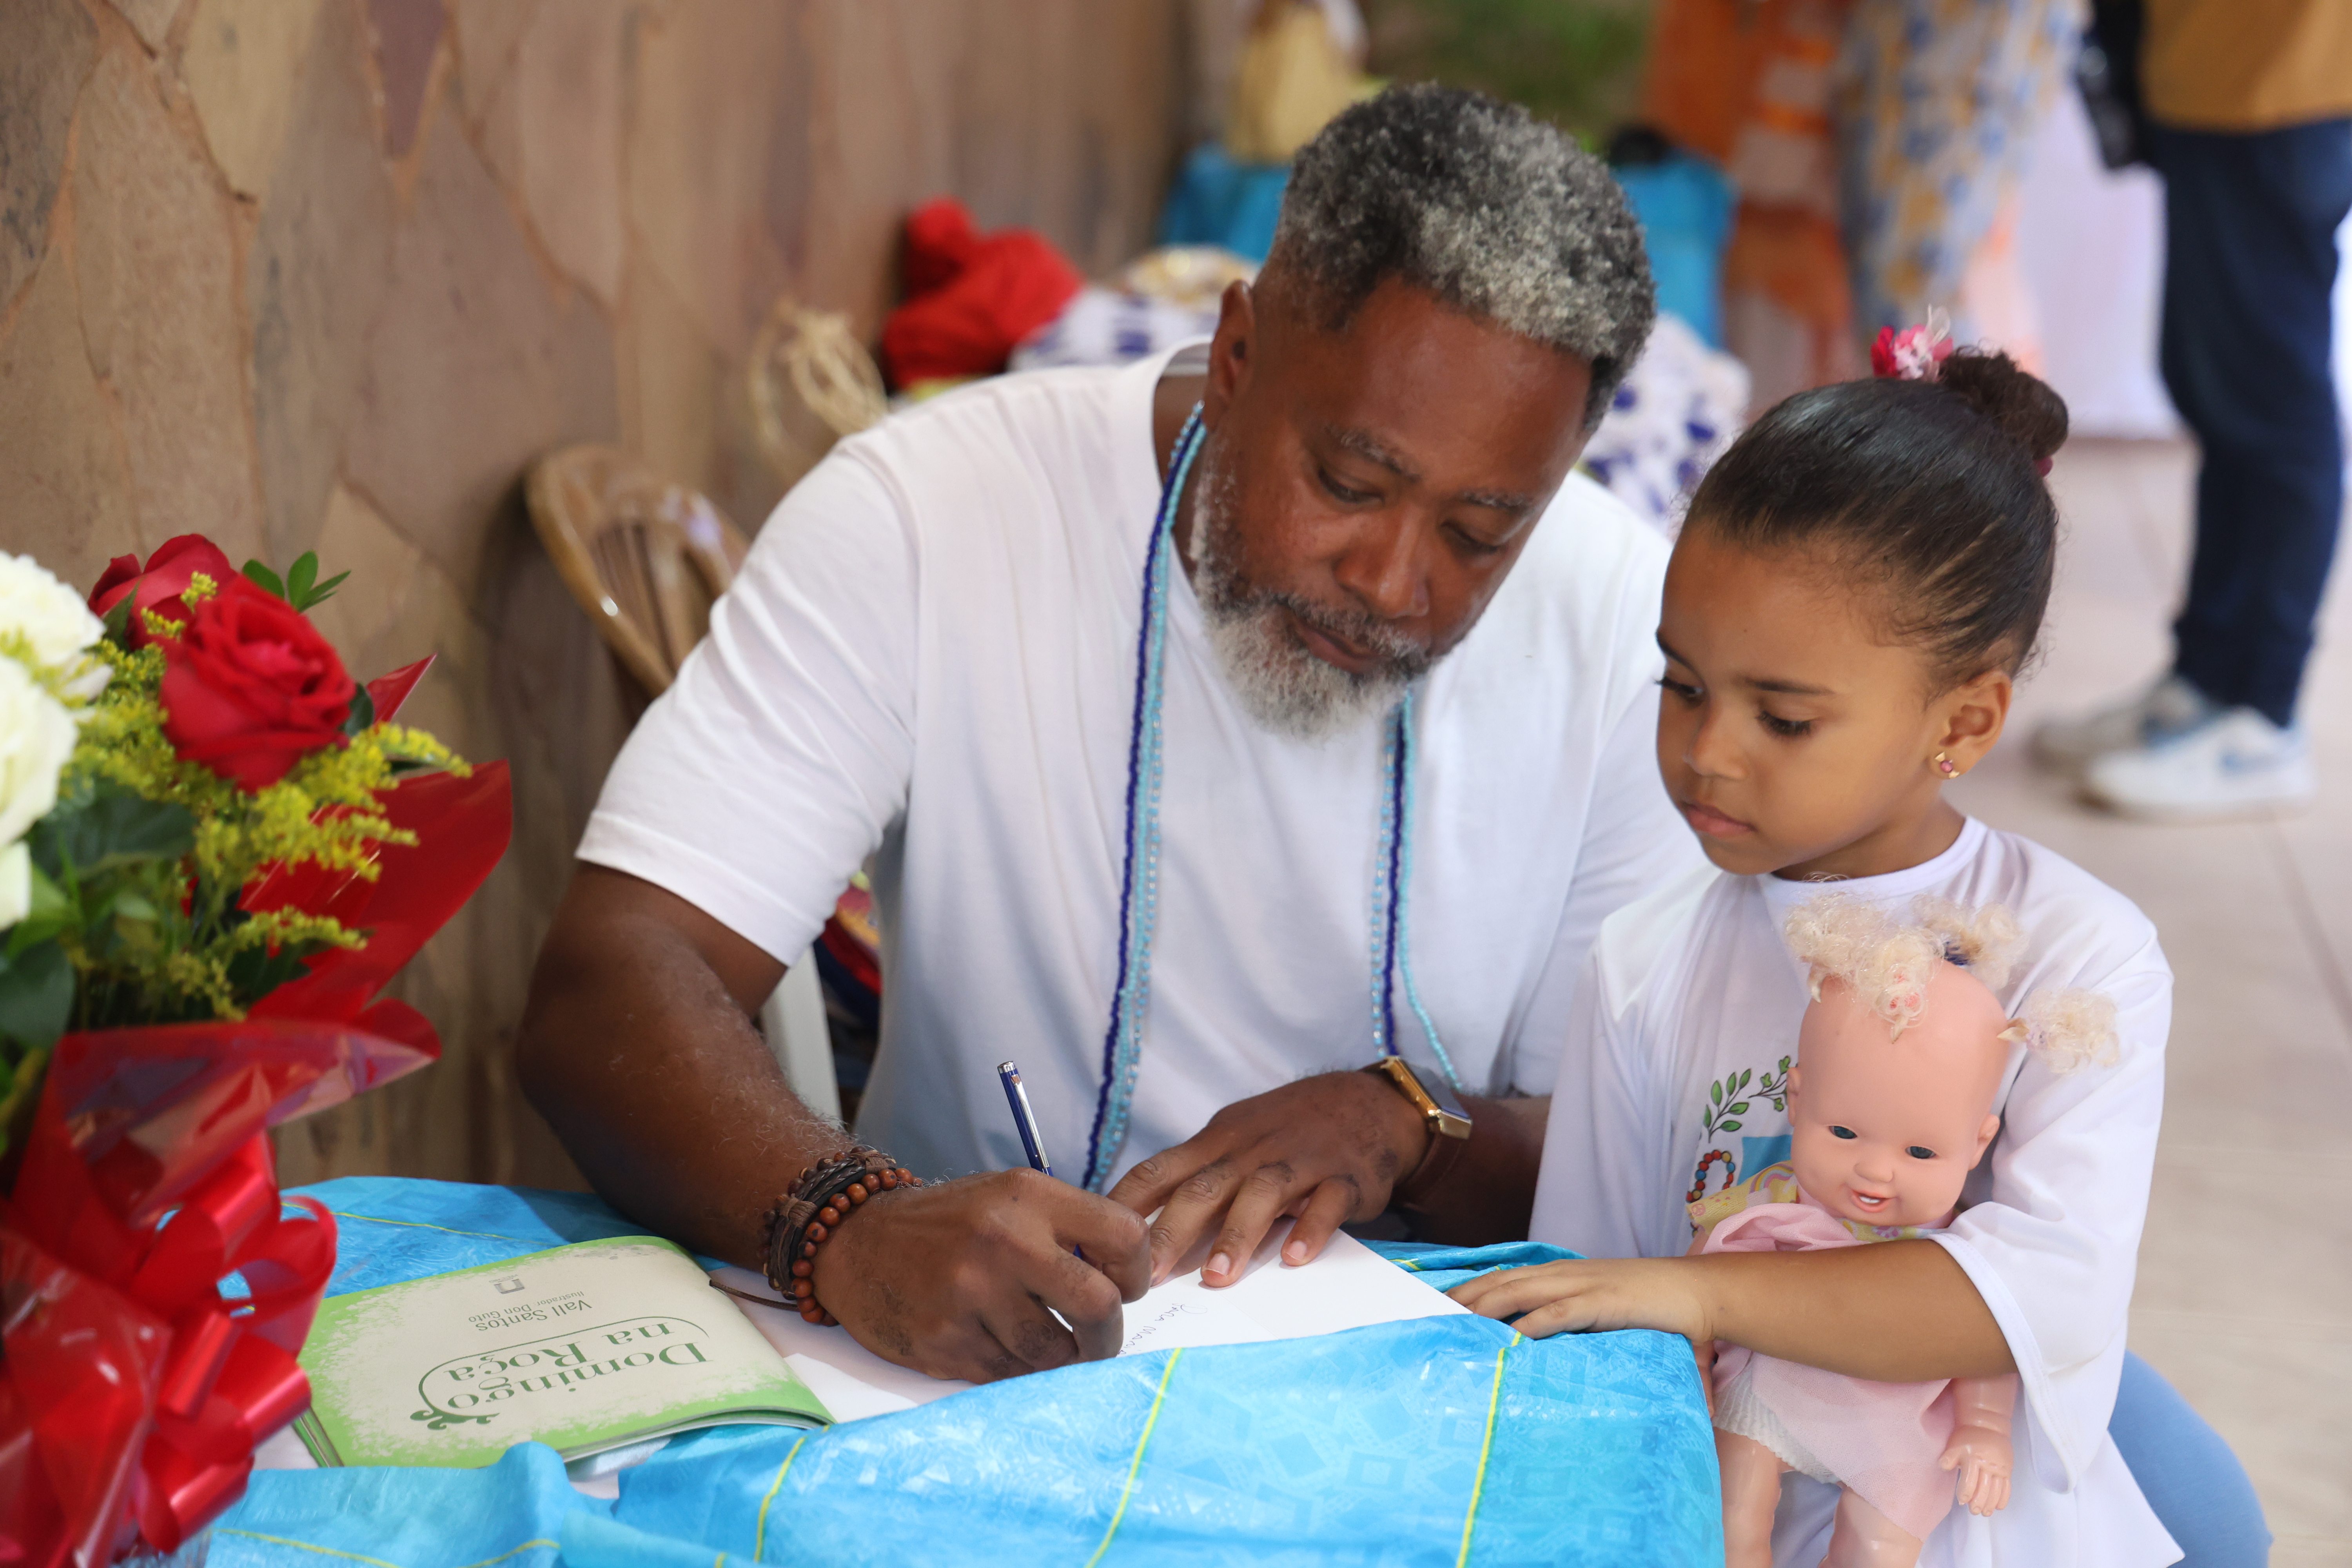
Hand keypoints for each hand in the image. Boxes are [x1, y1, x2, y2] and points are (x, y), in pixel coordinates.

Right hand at [811, 1169, 1149, 1382]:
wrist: (857, 1240)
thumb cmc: (948, 1223)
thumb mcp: (1010, 1197)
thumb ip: (1068, 1228)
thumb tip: (1128, 1279)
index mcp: (1028, 1197)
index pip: (1124, 1236)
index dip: (1137, 1273)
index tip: (1125, 1288)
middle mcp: (1003, 1242)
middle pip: (1098, 1306)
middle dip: (1108, 1336)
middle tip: (1098, 1341)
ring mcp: (971, 1295)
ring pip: (1053, 1353)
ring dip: (1058, 1359)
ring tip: (1043, 1342)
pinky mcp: (945, 1341)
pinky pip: (1007, 1374)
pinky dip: (1014, 1369)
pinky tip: (998, 1345)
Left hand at [1108, 1070, 1426, 1286]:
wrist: (1368, 1103)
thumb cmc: (1286, 1131)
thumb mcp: (1234, 1140)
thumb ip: (1194, 1180)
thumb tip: (1135, 1230)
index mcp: (1216, 1142)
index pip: (1160, 1170)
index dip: (1126, 1205)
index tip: (1097, 1243)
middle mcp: (1252, 1149)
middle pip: (1205, 1187)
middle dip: (1173, 1230)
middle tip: (1145, 1277)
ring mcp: (1300, 1160)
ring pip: (1262, 1193)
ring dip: (1237, 1234)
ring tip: (1216, 1276)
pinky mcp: (1345, 1176)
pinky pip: (1327, 1201)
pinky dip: (1311, 1227)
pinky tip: (1295, 1256)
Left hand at [1447, 1257, 1714, 1345]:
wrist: (1694, 1291)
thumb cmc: (1645, 1304)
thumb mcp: (1598, 1305)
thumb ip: (1567, 1317)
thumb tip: (1535, 1339)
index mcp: (1560, 1274)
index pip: (1504, 1277)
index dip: (1470, 1288)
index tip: (1437, 1303)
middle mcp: (1564, 1275)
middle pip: (1502, 1282)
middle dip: (1464, 1297)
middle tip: (1429, 1315)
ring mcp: (1583, 1286)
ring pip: (1523, 1292)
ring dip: (1486, 1307)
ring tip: (1455, 1324)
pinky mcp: (1604, 1304)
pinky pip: (1562, 1313)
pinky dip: (1533, 1324)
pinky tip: (1511, 1338)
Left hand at [1940, 1422, 2012, 1514]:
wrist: (1988, 1426)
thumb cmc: (1967, 1437)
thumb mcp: (1955, 1445)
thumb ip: (1949, 1457)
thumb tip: (1943, 1467)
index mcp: (1973, 1458)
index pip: (1969, 1480)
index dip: (1965, 1493)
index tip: (1961, 1501)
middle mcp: (1988, 1465)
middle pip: (1984, 1488)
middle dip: (1978, 1502)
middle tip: (1974, 1511)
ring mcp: (1999, 1468)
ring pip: (1996, 1490)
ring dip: (1991, 1503)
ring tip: (1985, 1513)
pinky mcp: (2007, 1470)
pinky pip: (2007, 1487)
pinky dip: (2004, 1498)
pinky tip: (1999, 1507)